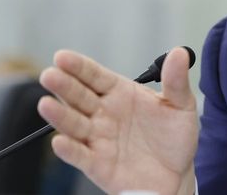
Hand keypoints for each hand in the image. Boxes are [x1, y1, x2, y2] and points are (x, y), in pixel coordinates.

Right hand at [38, 47, 197, 194]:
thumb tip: (180, 53)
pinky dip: (69, 150)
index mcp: (121, 93)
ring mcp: (99, 138)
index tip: (62, 57)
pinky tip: (60, 142)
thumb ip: (176, 80)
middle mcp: (104, 114)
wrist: (177, 174)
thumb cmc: (174, 136)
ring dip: (59, 115)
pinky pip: (80, 155)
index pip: (95, 76)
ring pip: (74, 124)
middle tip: (50, 75)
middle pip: (79, 96)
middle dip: (64, 85)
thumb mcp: (181, 105)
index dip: (79, 66)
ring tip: (46, 105)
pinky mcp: (98, 164)